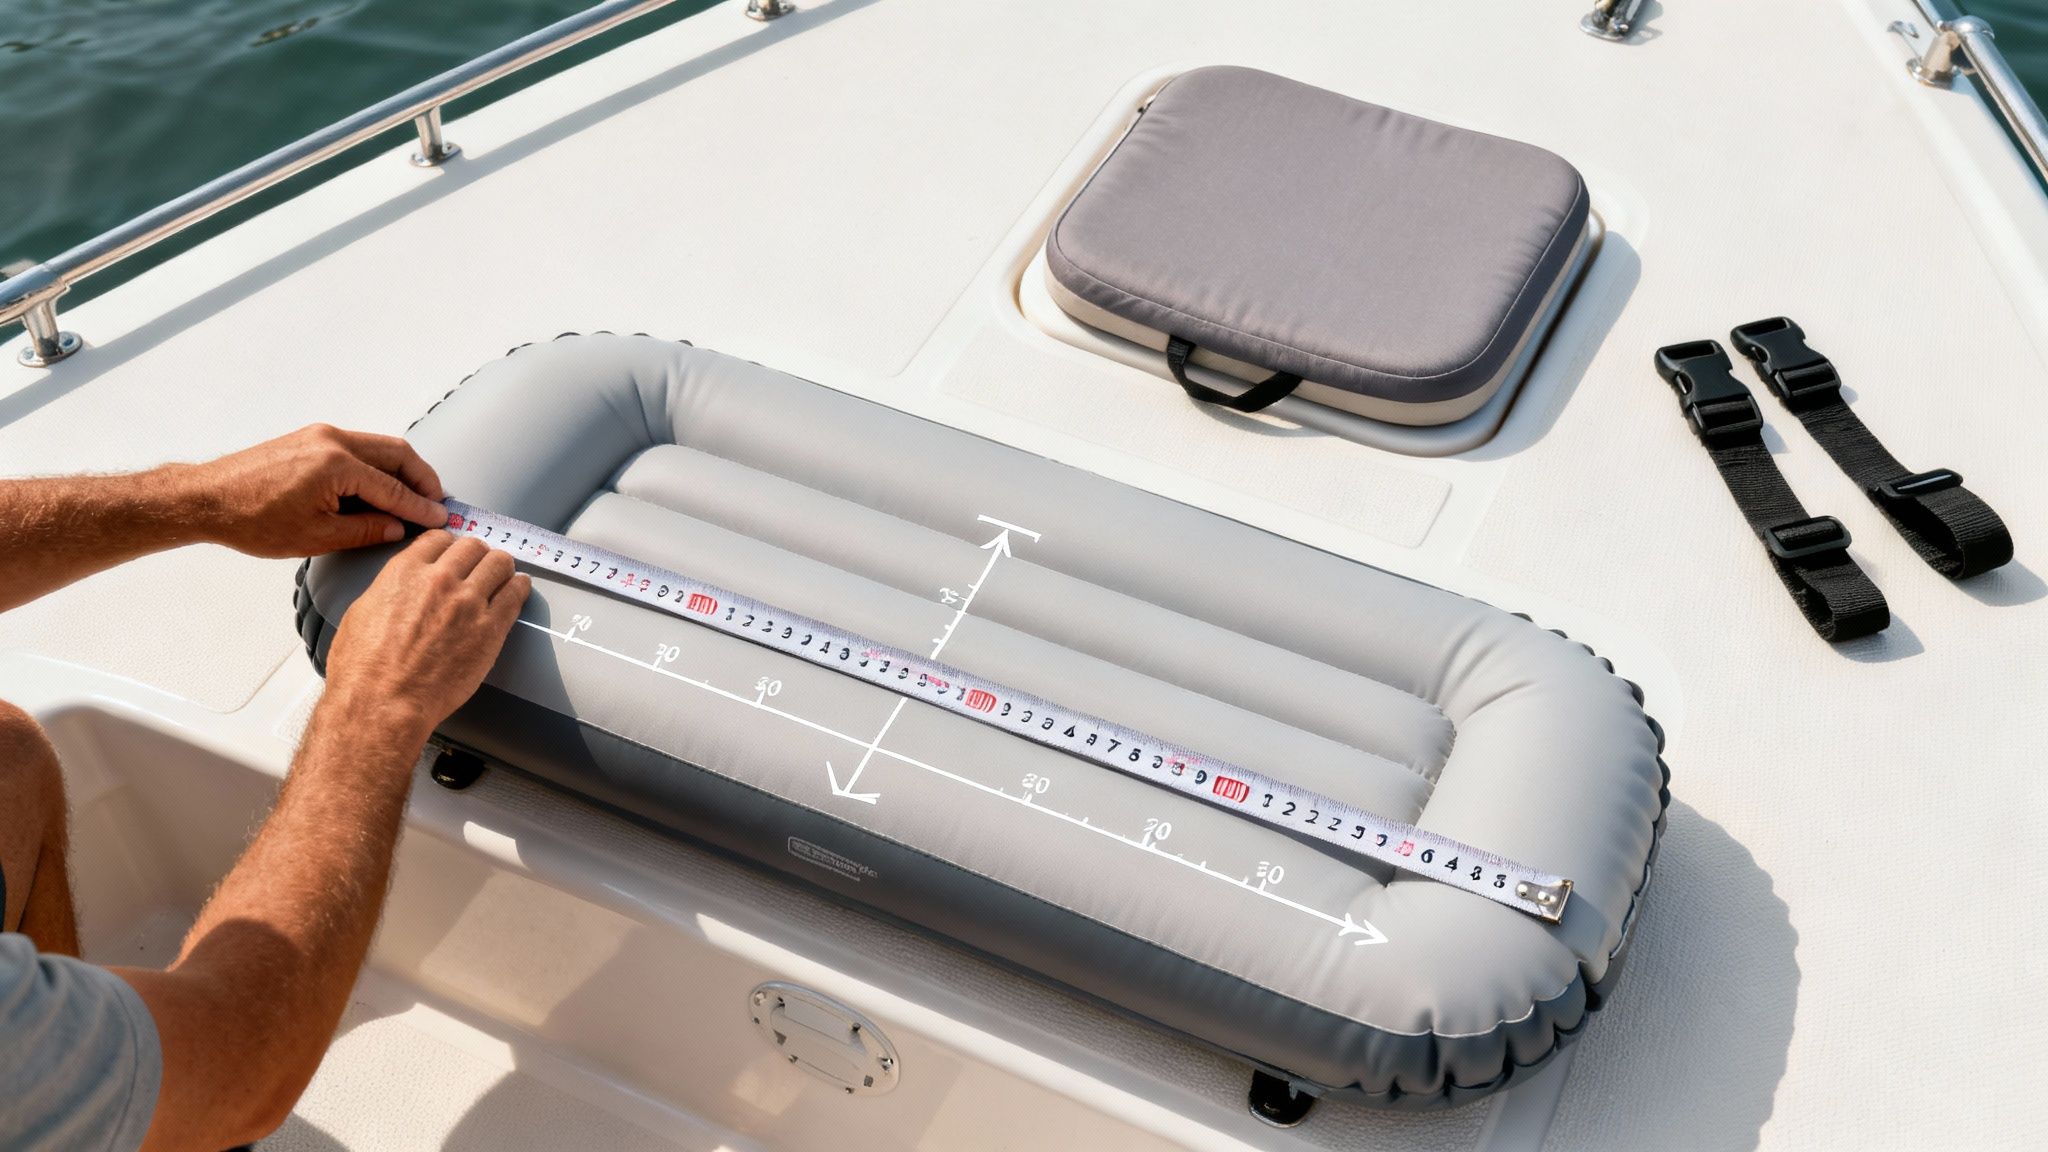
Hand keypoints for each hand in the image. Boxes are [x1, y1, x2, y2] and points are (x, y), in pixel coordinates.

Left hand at [191, 424, 447, 557]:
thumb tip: (396, 527)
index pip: (394, 488)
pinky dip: (377, 466)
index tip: (440, 518)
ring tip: (412, 497)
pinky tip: (379, 488)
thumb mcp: (317, 536)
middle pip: (397, 453)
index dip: (420, 507)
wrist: (206, 499)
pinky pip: (358, 448)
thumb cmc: (253, 519)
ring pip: (379, 447)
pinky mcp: (310, 438)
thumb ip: (365, 529)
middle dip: (422, 478)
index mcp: (337, 465)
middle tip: (436, 502)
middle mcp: (333, 440)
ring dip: (401, 470)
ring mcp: (321, 435)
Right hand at [322, 532, 530, 747]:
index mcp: (405, 572)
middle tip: (480, 565)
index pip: (439, 538)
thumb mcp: (363, 612)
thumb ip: (391, 590)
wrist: (384, 703)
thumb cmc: (364, 669)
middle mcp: (440, 580)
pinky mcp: (491, 628)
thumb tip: (403, 587)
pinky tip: (518, 589)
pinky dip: (520, 587)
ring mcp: (468, 602)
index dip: (449, 546)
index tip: (455, 554)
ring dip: (501, 567)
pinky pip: (516, 594)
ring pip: (499, 563)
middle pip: (473, 546)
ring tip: (502, 576)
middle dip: (477, 554)